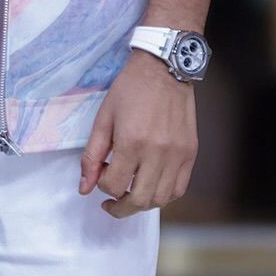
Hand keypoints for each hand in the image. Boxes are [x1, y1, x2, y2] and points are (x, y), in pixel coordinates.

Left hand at [78, 49, 197, 216]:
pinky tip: (151, 187)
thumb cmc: (130, 89)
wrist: (164, 68)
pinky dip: (163, 195)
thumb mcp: (103, 117)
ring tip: (130, 194)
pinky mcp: (190, 153)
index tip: (100, 176)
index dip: (102, 187)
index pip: (113, 185)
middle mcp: (158, 153)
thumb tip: (84, 188)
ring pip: (160, 199)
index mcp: (132, 142)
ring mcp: (177, 155)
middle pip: (138, 200)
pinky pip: (179, 189)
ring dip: (142, 204)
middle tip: (110, 204)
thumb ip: (92, 155)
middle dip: (120, 208)